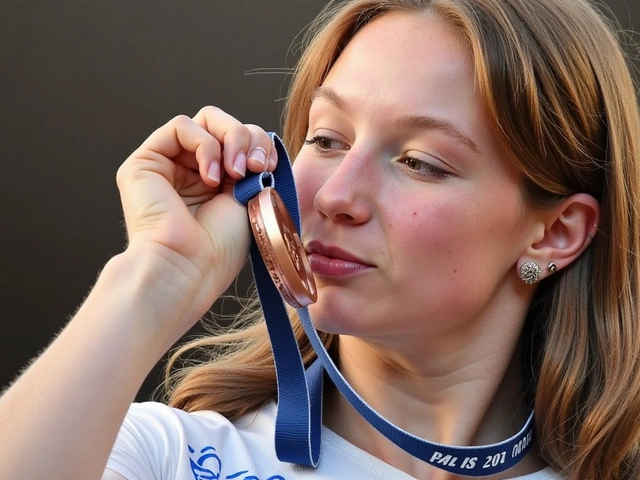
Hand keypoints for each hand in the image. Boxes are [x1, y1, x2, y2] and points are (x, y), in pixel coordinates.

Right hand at [115, 106, 276, 330]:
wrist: (188, 268)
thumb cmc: (220, 248)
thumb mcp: (250, 198)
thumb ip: (254, 165)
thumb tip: (261, 142)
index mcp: (219, 183)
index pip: (243, 142)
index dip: (261, 146)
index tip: (269, 169)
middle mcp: (192, 171)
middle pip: (225, 125)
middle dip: (248, 139)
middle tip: (255, 167)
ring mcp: (169, 165)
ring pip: (206, 121)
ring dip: (231, 140)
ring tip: (235, 173)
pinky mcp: (145, 162)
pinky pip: (180, 126)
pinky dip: (204, 144)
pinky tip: (211, 176)